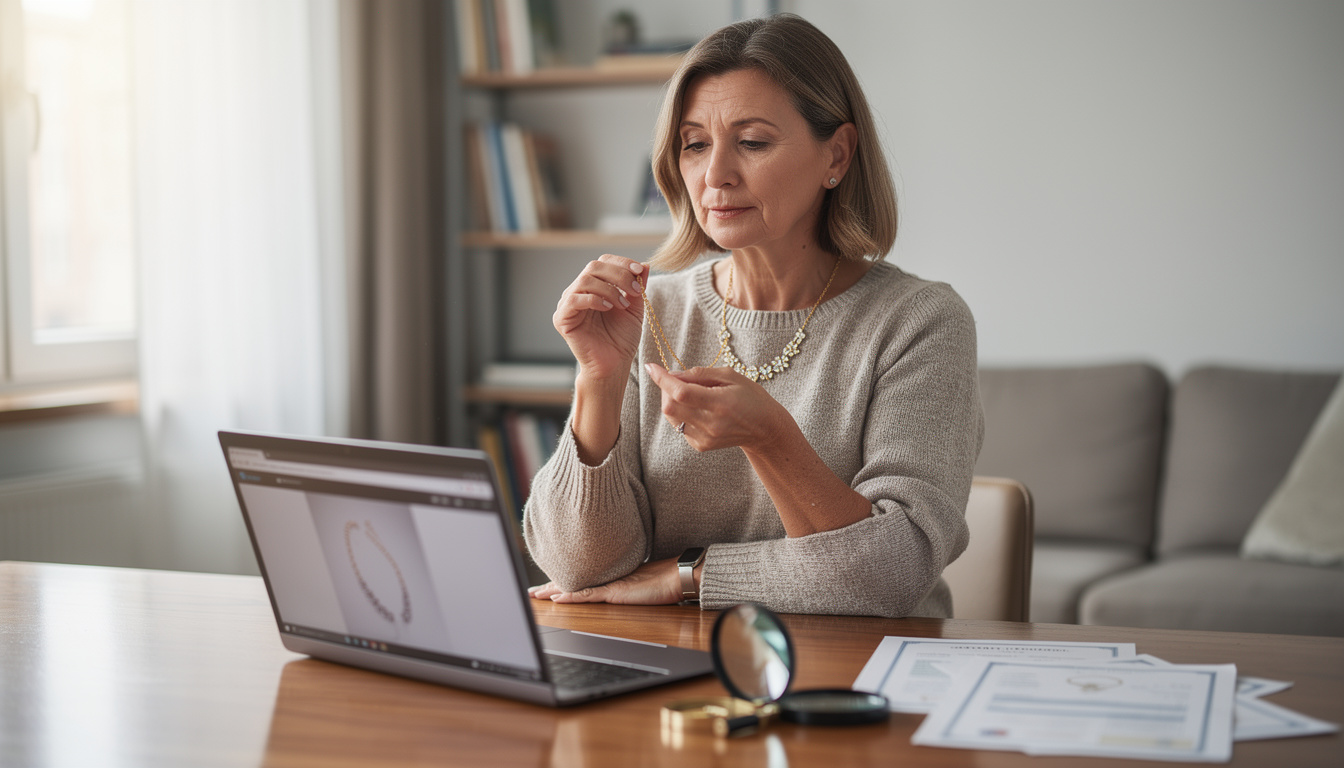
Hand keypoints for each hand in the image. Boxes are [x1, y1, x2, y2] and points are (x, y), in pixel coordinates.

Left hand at [528, 558, 683, 604]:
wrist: (679, 575)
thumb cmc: (666, 580)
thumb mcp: (642, 585)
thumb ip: (629, 586)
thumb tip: (624, 589)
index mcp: (611, 577)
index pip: (582, 579)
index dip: (564, 581)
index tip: (548, 585)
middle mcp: (607, 578)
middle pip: (573, 581)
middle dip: (551, 586)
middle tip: (532, 591)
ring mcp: (610, 584)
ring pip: (575, 587)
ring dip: (554, 591)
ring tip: (536, 594)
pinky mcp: (615, 591)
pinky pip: (588, 595)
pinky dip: (571, 596)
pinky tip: (557, 598)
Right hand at [553, 255, 646, 381]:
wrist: (614, 365)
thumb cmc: (622, 338)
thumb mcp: (635, 308)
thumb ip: (638, 286)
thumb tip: (646, 264)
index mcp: (594, 286)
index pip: (603, 263)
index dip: (622, 263)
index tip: (641, 271)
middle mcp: (578, 291)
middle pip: (593, 267)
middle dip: (618, 274)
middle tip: (636, 289)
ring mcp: (568, 304)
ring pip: (585, 280)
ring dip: (609, 289)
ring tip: (623, 304)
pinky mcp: (562, 318)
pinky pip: (574, 299)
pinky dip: (595, 299)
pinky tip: (609, 308)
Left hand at [643, 362, 788, 452]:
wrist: (764, 429)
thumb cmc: (751, 397)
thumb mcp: (731, 376)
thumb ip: (700, 373)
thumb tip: (673, 374)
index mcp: (720, 403)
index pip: (682, 392)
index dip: (663, 379)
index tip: (651, 367)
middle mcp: (711, 424)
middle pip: (670, 406)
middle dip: (665, 389)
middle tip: (676, 379)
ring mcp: (705, 438)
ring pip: (671, 418)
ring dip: (671, 401)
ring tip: (687, 392)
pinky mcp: (701, 446)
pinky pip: (679, 427)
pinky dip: (680, 413)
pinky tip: (695, 408)